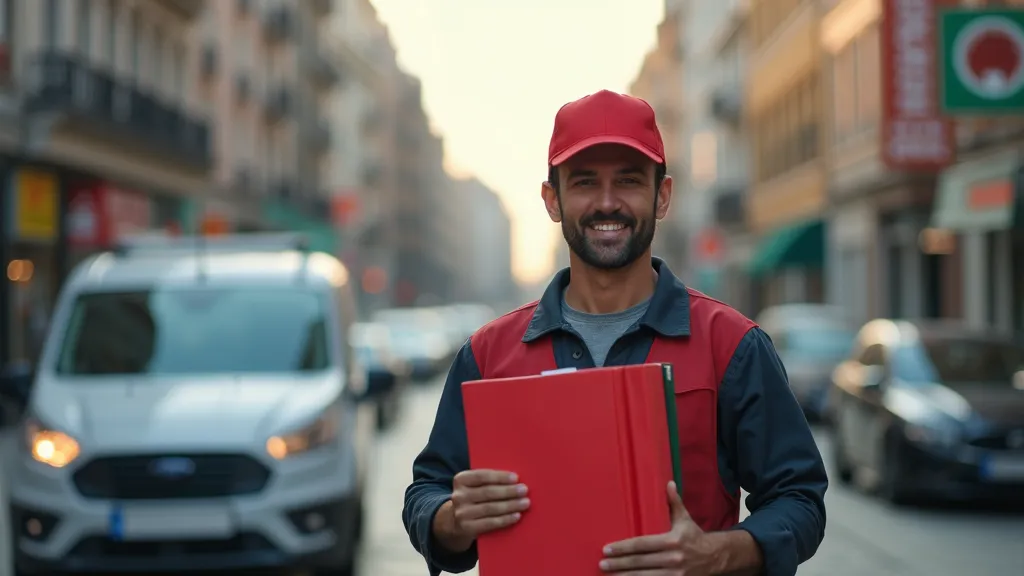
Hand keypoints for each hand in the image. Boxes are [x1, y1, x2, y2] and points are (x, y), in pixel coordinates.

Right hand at [449, 469, 529, 541]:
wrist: (456, 521)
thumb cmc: (474, 498)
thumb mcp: (475, 486)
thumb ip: (490, 481)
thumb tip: (515, 480)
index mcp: (461, 480)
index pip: (482, 476)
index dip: (500, 477)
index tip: (516, 477)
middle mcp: (459, 496)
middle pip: (487, 492)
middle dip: (508, 491)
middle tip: (524, 490)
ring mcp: (462, 513)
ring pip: (490, 508)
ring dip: (510, 505)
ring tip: (525, 503)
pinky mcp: (467, 528)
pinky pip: (490, 523)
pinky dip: (505, 519)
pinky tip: (517, 516)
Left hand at [599, 481, 715, 574]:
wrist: (715, 557)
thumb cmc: (694, 536)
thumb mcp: (684, 518)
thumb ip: (674, 502)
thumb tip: (668, 483)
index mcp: (673, 540)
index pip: (642, 544)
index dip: (624, 547)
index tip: (607, 548)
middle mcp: (673, 558)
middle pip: (640, 562)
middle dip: (619, 563)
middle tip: (602, 563)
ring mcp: (675, 574)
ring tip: (609, 575)